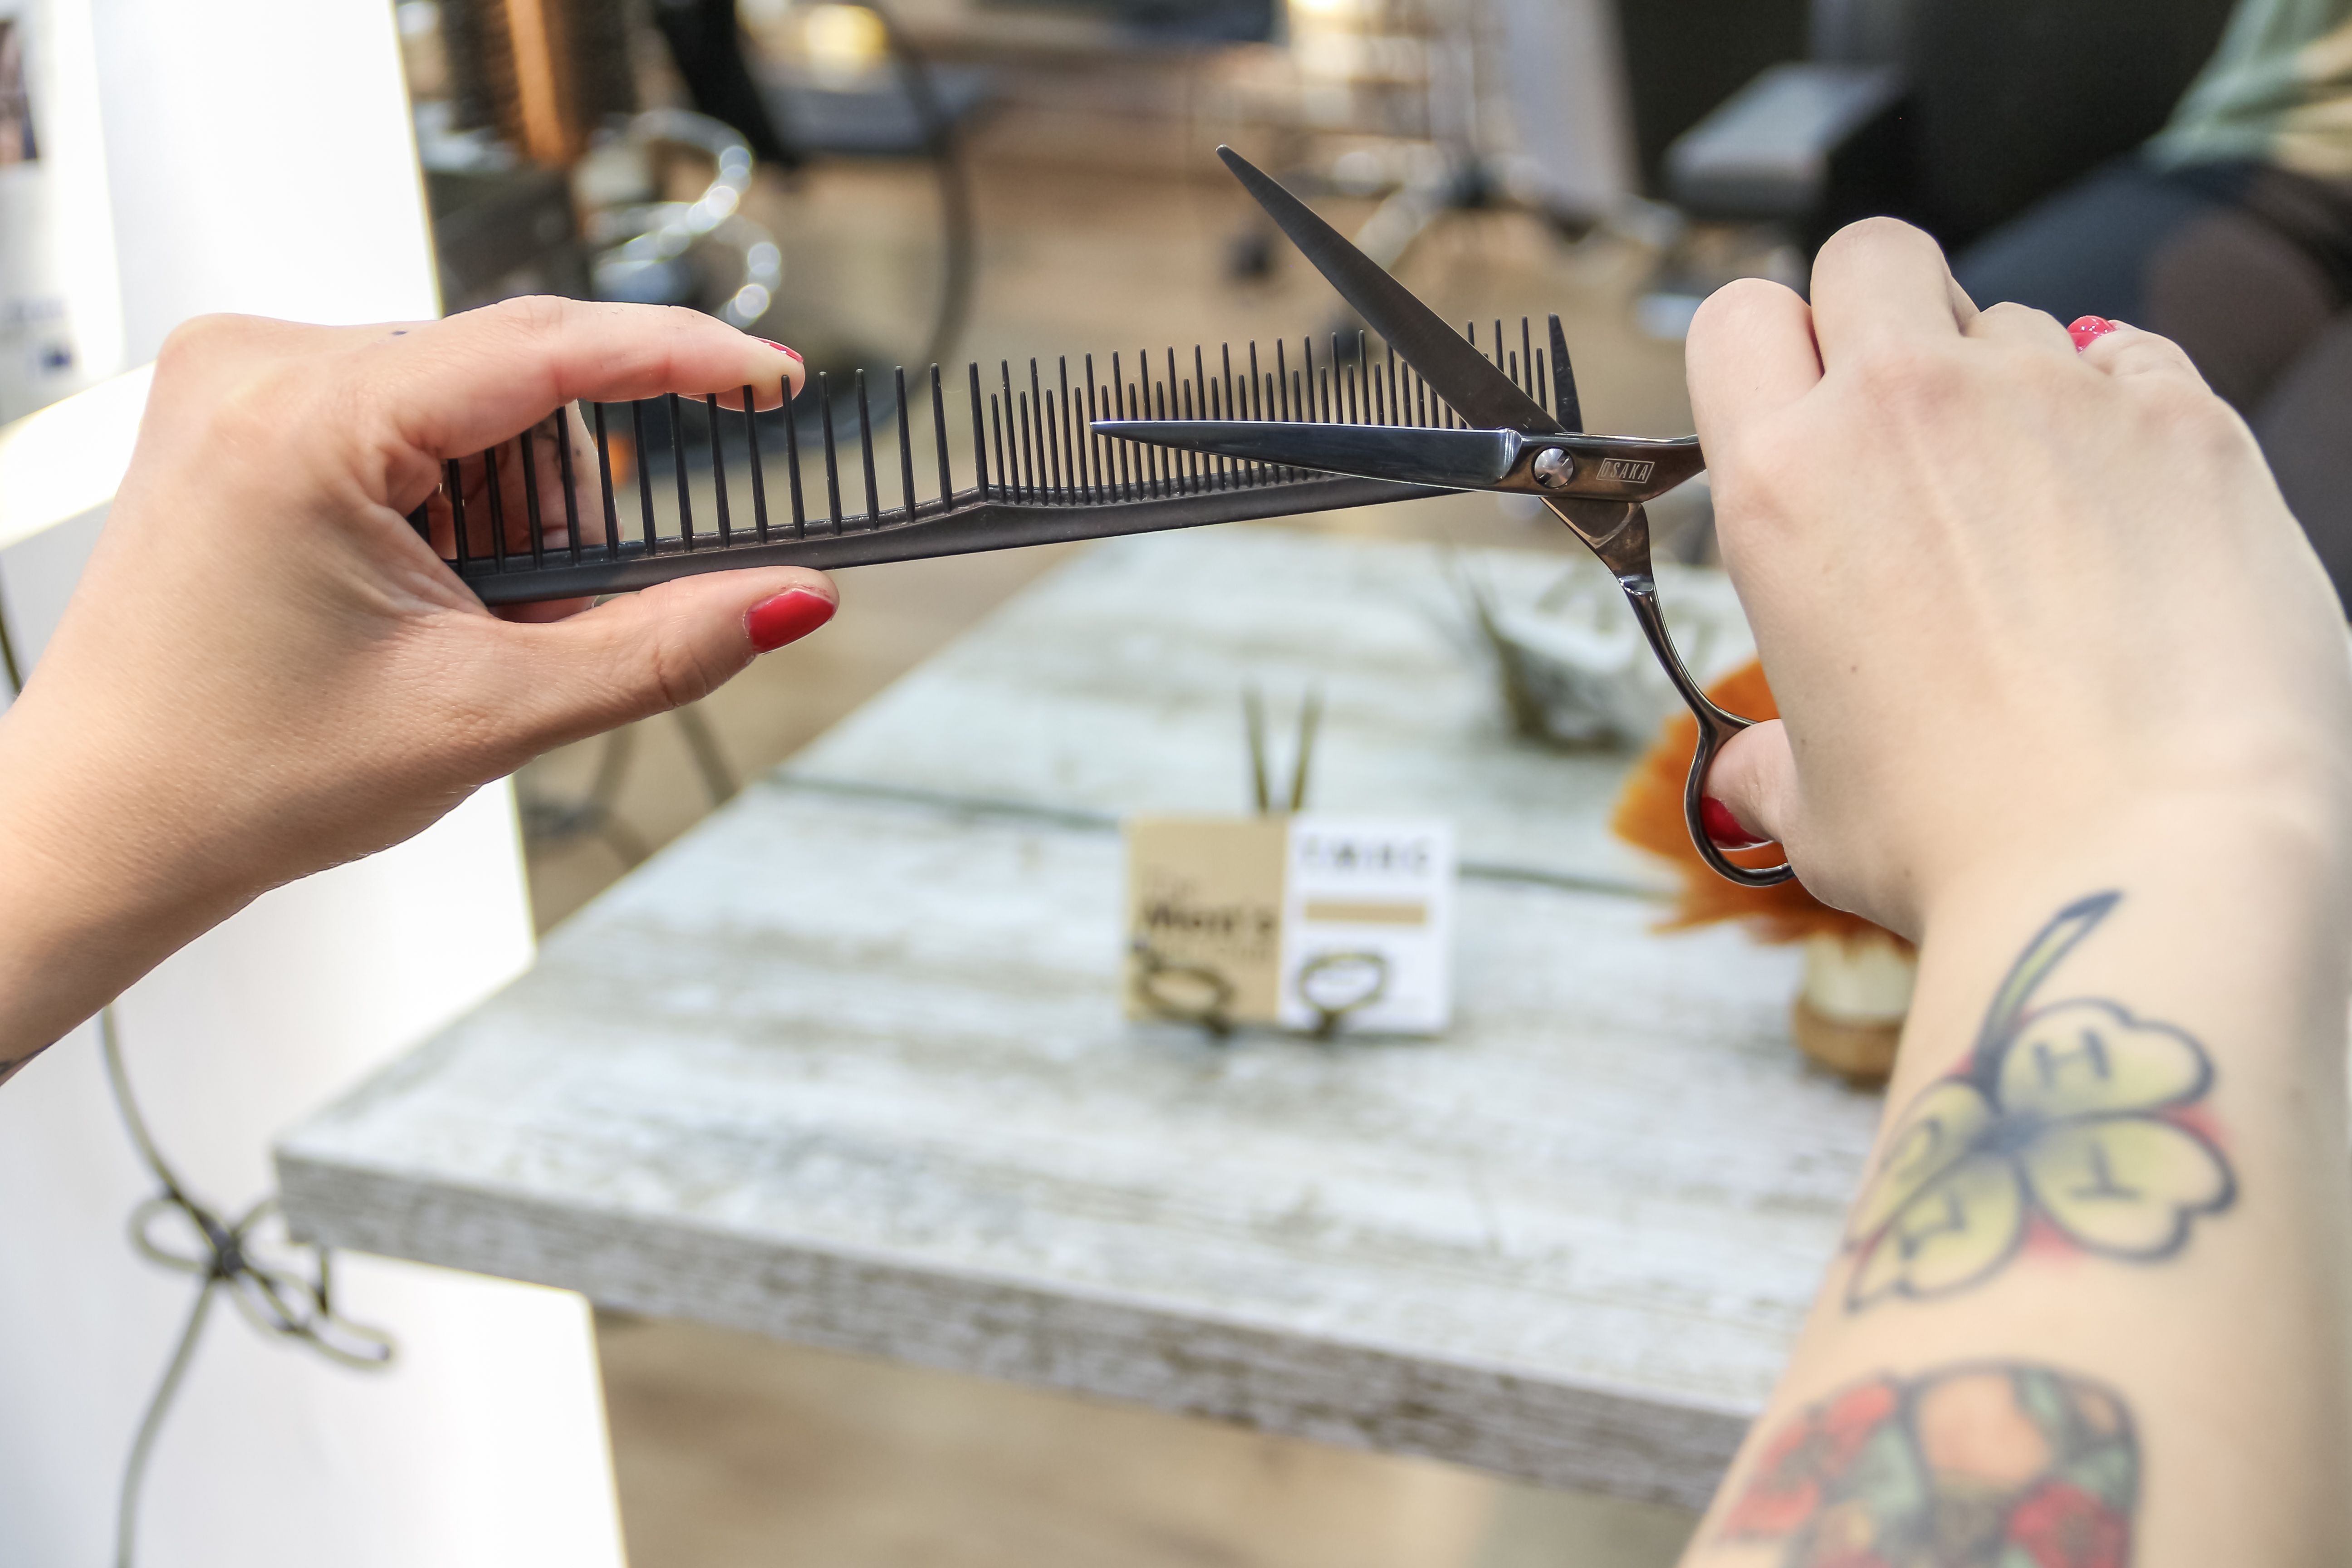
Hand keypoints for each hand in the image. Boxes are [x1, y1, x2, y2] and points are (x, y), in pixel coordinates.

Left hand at [0, 299, 834, 1062]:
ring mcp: (237, 376)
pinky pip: (405, 411)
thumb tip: (794, 598)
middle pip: (509, 386)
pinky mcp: (237, 403)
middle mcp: (256, 364)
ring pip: (464, 402)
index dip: (681, 358)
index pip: (542, 346)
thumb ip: (662, 647)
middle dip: (559, 504)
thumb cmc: (250, 774)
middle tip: (534, 617)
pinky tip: (413, 585)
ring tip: (454, 617)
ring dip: (504, 507)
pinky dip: (449, 497)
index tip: (777, 377)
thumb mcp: (488, 712)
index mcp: (302, 424)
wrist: (109, 821)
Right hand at [1686, 220, 2351, 935]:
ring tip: (2045, 514)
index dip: (1769, 354)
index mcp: (1785, 485)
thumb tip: (1745, 777)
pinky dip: (2128, 414)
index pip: (1735, 316)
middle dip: (1883, 313)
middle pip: (1870, 254)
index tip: (1801, 412)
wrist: (2152, 857)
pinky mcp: (2186, 418)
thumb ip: (1769, 763)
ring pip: (2015, 316)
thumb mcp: (1817, 806)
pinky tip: (2135, 514)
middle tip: (1913, 421)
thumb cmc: (1967, 842)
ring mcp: (2053, 397)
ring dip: (2013, 386)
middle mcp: (1905, 408)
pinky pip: (2139, 358)